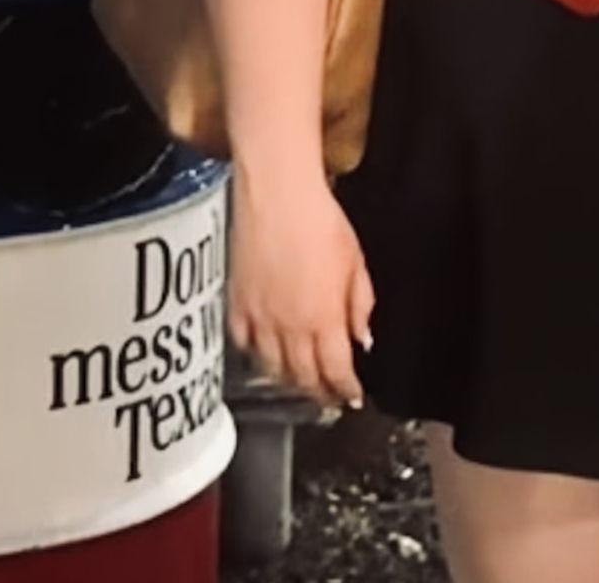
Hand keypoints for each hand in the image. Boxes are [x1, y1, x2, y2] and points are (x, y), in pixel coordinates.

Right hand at [229, 167, 375, 407]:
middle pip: (304, 377)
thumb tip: (362, 338)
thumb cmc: (321, 223)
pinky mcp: (236, 308)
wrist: (278, 199)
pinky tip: (269, 359)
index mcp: (324, 318)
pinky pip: (246, 347)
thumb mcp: (357, 262)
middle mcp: (289, 328)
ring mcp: (259, 321)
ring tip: (304, 385)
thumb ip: (360, 304)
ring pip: (274, 369)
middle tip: (330, 399)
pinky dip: (259, 359)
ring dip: (291, 382)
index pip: (335, 369)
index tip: (351, 396)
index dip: (344, 389)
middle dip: (320, 392)